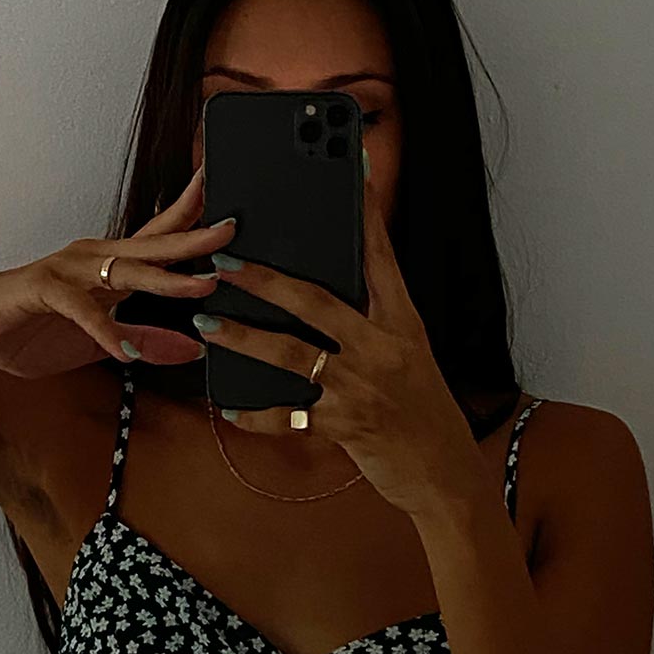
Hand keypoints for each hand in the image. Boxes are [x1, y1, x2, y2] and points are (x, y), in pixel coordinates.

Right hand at [0, 166, 232, 376]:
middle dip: (197, 237)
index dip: (195, 219)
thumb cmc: (30, 329)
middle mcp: (94, 259)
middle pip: (155, 245)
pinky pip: (81, 309)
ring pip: (126, 270)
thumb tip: (195, 349)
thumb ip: (147, 342)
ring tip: (203, 286)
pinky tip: (125, 351)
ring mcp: (68, 270)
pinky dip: (104, 330)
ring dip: (167, 280)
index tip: (234, 209)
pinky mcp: (42, 290)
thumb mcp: (103, 346)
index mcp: (110, 266)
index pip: (161, 238)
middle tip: (235, 228)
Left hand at [195, 178, 491, 519]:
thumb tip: (321, 298)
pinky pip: (288, 416)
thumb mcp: (409, 358)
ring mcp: (363, 386)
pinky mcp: (346, 425)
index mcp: (403, 324)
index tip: (348, 178)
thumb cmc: (423, 413)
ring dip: (243, 337)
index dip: (362, 218)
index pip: (379, 260)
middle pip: (316, 300)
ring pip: (291, 353)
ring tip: (208, 324)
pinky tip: (228, 407)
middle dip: (265, 279)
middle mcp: (383, 348)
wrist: (445, 476)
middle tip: (225, 262)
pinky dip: (255, 414)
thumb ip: (372, 326)